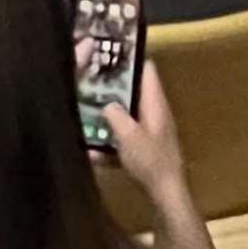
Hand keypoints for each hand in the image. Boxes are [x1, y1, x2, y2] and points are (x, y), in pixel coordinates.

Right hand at [100, 58, 188, 206]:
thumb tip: (106, 103)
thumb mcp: (129, 136)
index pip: (147, 70)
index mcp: (156, 104)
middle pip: (133, 93)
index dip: (130, 59)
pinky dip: (110, 143)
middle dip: (112, 89)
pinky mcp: (145, 150)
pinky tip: (91, 152)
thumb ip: (116, 115)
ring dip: (108, 118)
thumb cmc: (150, 162)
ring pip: (126, 117)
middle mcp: (155, 113)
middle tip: (87, 84)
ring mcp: (151, 132)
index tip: (107, 54)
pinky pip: (124, 140)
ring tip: (82, 114)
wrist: (165, 194)